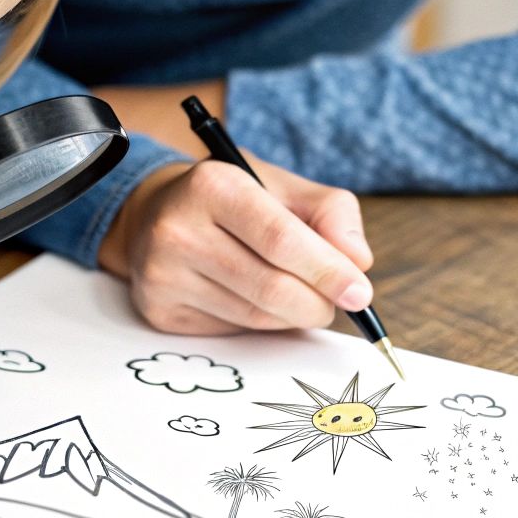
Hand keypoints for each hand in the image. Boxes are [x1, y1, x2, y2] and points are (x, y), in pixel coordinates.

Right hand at [100, 158, 374, 334]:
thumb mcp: (284, 186)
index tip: (360, 293)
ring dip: (293, 315)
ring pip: (255, 317)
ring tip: (302, 295)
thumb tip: (358, 264)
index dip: (326, 270)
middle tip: (339, 301)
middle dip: (318, 302)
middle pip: (270, 286)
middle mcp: (178, 230)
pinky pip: (232, 331)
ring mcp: (163, 275)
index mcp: (213, 185)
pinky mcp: (160, 311)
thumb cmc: (236, 199)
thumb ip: (332, 215)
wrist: (157, 212)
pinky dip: (263, 324)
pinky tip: (260, 300)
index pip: (280, 239)